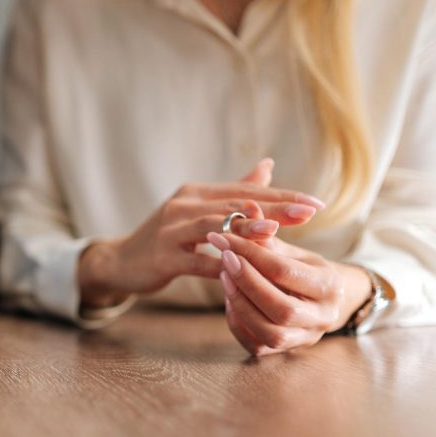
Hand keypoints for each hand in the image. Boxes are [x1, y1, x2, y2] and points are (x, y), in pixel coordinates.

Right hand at [77, 159, 325, 303]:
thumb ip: (234, 191)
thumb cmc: (166, 238)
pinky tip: (241, 271)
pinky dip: (219, 264)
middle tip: (309, 212)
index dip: (282, 196)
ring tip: (275, 230)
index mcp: (196, 193)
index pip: (246, 191)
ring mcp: (170, 230)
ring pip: (213, 227)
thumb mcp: (198, 211)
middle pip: (234, 204)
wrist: (120, 261)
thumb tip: (269, 165)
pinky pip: (195, 261)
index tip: (316, 203)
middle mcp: (183, 205)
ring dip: (244, 229)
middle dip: (274, 208)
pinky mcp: (162, 256)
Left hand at [206, 231, 372, 355]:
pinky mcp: (285, 351)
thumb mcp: (291, 250)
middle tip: (223, 258)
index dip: (250, 253)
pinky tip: (230, 301)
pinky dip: (239, 324)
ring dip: (241, 304)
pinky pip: (257, 346)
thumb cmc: (303, 269)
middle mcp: (322, 317)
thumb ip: (267, 235)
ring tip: (224, 279)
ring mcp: (305, 338)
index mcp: (329, 285)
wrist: (322, 300)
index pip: (284, 271)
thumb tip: (245, 206)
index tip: (223, 237)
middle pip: (281, 308)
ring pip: (271, 332)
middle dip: (246, 282)